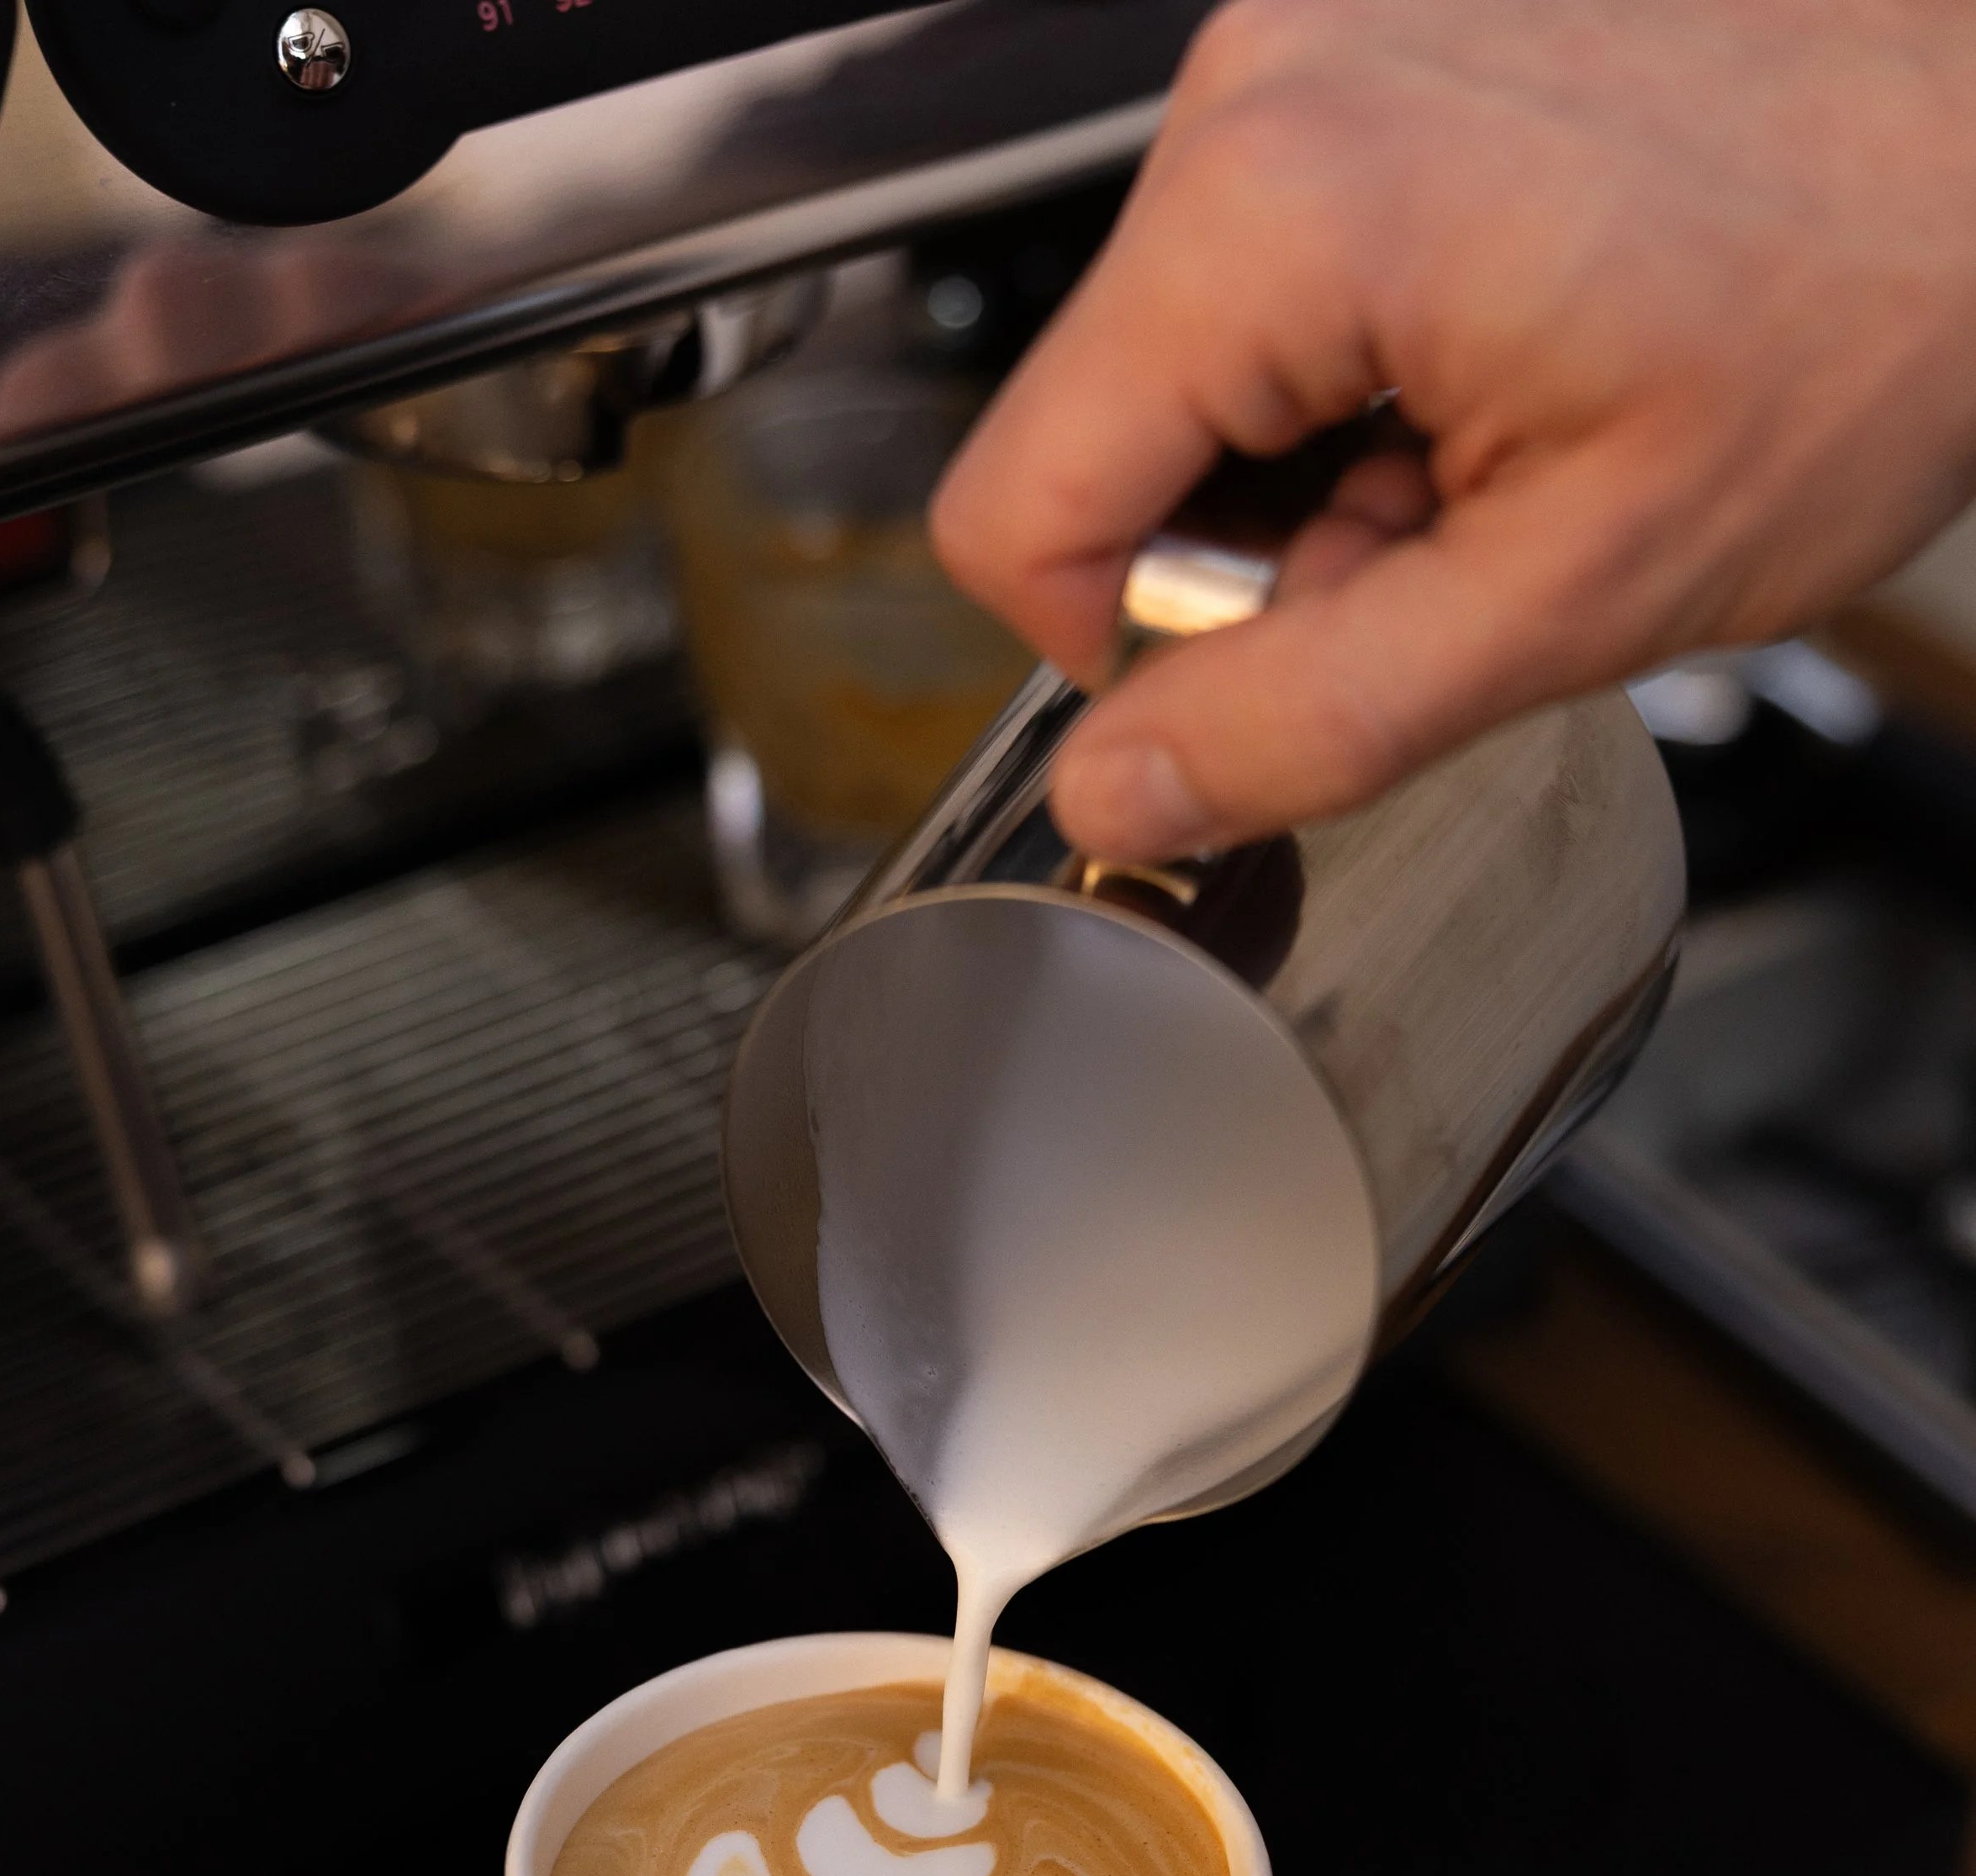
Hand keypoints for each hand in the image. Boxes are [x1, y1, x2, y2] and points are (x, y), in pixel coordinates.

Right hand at [931, 0, 1975, 854]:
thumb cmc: (1863, 309)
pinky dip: (1358, 364)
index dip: (1123, 652)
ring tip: (1497, 443)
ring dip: (1313, 461)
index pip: (1016, 514)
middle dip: (1249, 549)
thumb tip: (1119, 796)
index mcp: (1278, 209)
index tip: (1275, 668)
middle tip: (1448, 545)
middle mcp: (1263, 85)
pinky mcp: (1363, 44)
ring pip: (1179, 364)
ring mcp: (1312, 43)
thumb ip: (1310, 720)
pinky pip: (1263, 270)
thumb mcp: (1573, 593)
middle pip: (1097, 433)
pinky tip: (1498, 363)